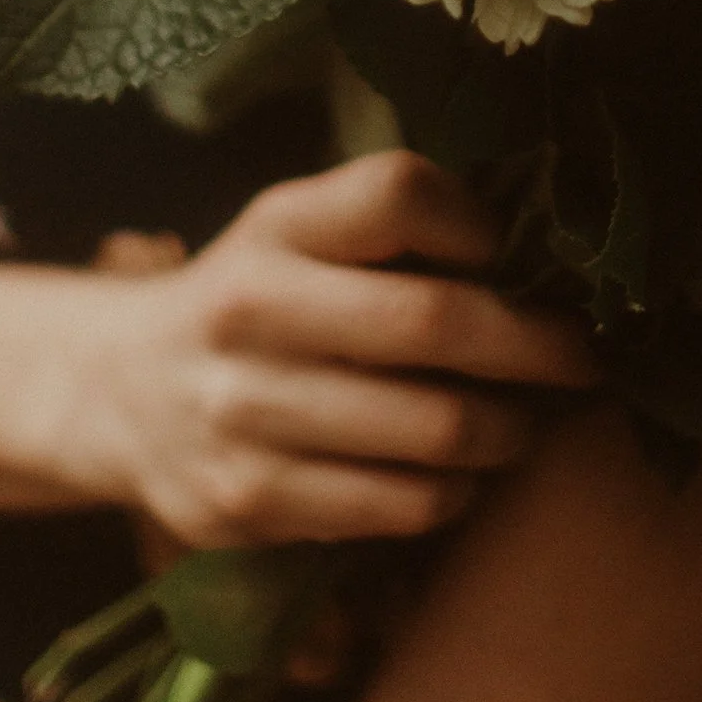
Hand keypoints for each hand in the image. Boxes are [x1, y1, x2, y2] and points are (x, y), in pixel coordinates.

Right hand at [66, 151, 597, 550]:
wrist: (117, 392)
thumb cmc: (256, 300)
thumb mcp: (301, 233)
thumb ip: (395, 227)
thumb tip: (540, 244)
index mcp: (275, 226)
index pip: (396, 195)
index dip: (480, 225)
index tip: (520, 258)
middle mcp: (248, 310)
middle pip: (434, 323)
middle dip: (537, 348)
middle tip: (583, 361)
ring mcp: (239, 414)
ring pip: (433, 431)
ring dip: (508, 430)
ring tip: (524, 422)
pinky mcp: (244, 504)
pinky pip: (399, 506)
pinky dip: (453, 491)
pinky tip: (457, 473)